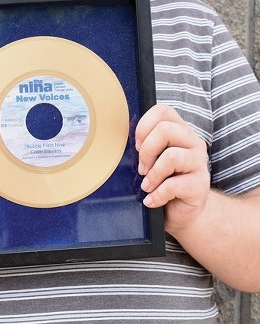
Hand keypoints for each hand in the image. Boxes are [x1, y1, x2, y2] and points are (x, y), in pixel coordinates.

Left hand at [135, 104, 210, 236]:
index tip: (137, 146)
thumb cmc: (164, 181)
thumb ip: (146, 145)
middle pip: (166, 130)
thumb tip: (122, 141)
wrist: (183, 212)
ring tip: (147, 186)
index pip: (163, 111)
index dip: (144, 126)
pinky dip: (157, 195)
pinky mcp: (200, 185)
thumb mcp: (154, 159)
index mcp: (181, 131)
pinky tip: (152, 200)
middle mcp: (193, 142)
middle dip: (146, 151)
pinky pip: (173, 185)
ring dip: (152, 174)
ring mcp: (200, 163)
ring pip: (171, 156)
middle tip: (142, 168)